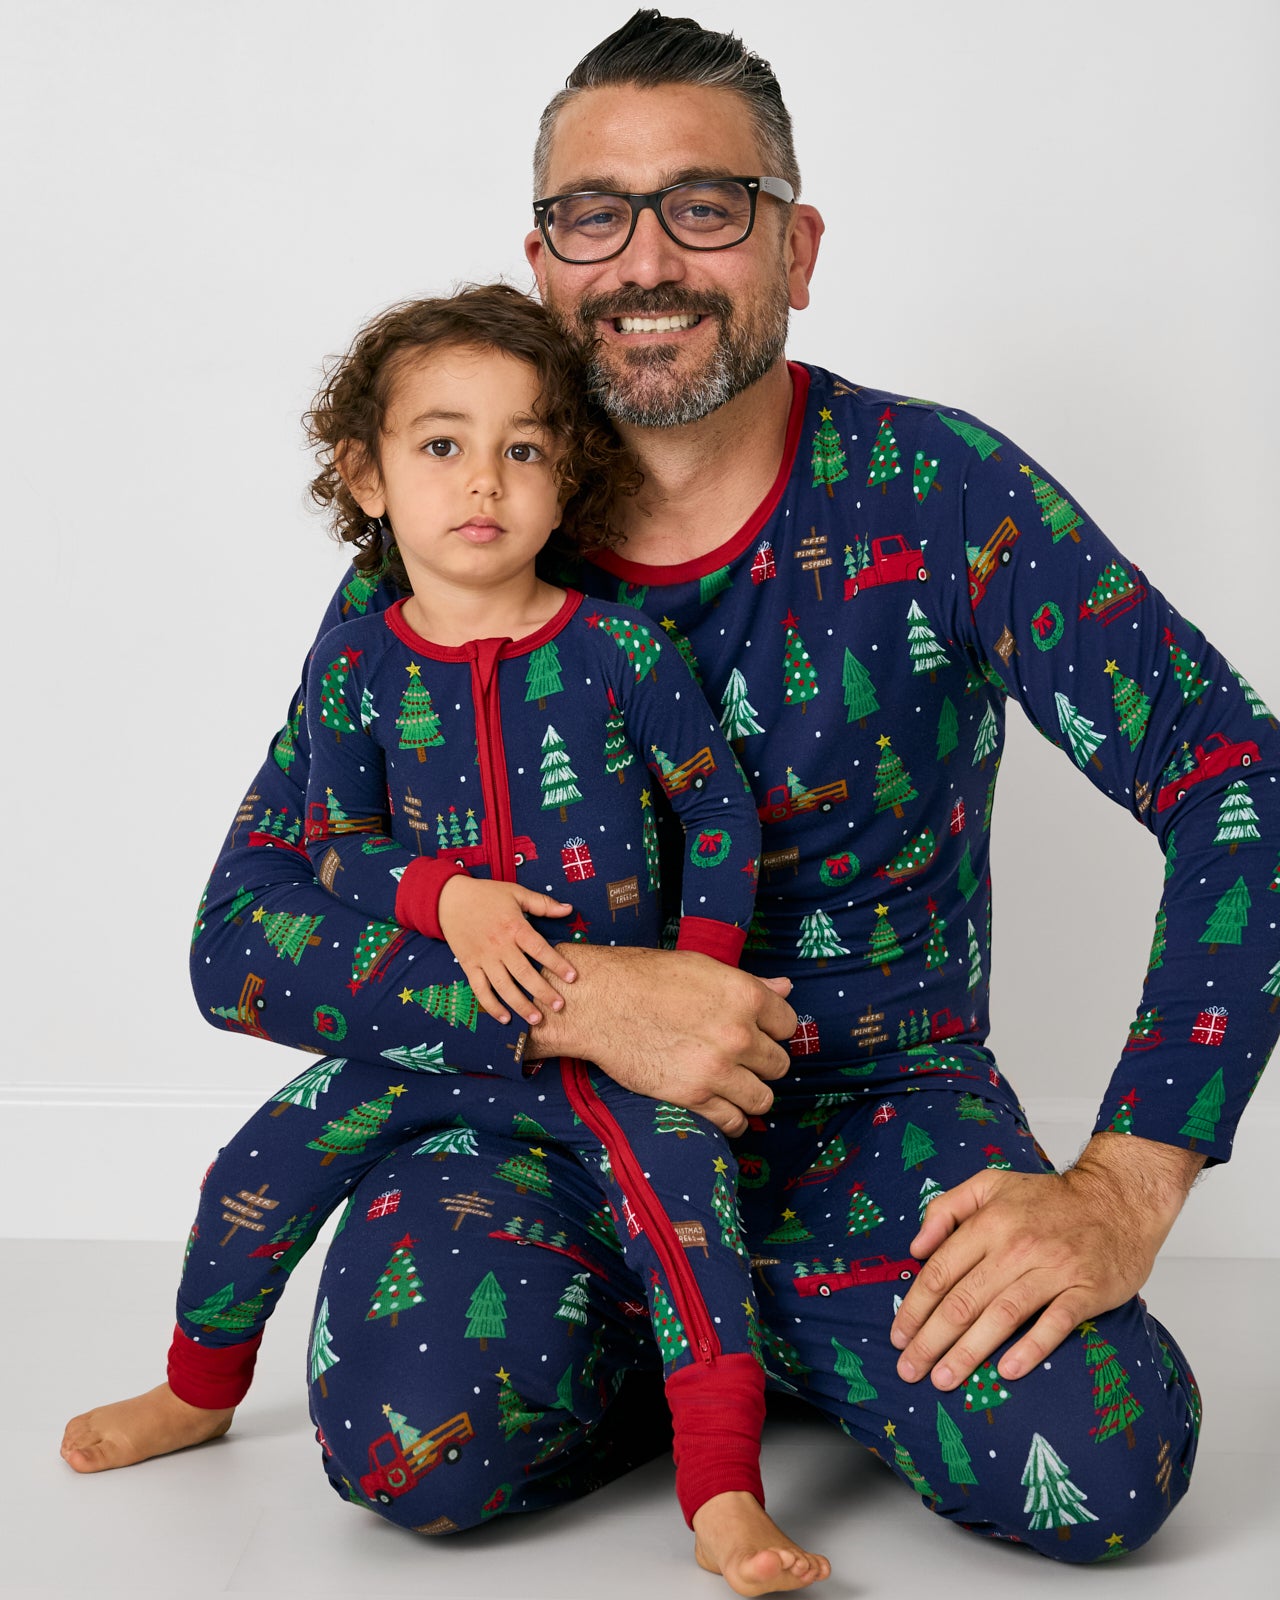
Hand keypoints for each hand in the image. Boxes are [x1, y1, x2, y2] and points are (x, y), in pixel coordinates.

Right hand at [436, 877, 574, 1025]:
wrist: (450, 899)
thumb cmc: (486, 895)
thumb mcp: (516, 893)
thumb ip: (543, 904)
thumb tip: (569, 909)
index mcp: (514, 927)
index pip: (540, 949)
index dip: (557, 964)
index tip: (573, 977)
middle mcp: (500, 946)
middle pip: (524, 973)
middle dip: (543, 992)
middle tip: (559, 1006)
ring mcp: (484, 958)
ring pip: (503, 986)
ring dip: (520, 1005)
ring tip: (536, 1019)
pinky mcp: (469, 966)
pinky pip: (480, 990)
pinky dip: (491, 1006)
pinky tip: (504, 1018)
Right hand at [524, 946, 796, 1134]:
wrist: (600, 1003)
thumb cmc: (648, 978)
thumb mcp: (703, 969)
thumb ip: (748, 985)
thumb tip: (786, 989)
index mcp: (745, 996)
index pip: (788, 1024)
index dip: (773, 1029)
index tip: (759, 1032)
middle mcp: (738, 1034)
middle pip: (779, 1064)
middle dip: (763, 1062)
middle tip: (742, 1058)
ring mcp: (717, 1069)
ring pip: (763, 1098)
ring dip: (752, 1093)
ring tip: (735, 1085)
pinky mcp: (693, 1097)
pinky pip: (733, 1122)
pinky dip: (733, 1120)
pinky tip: (724, 1108)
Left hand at [889, 1132, 1203, 1390]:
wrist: (1118, 1199)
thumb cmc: (1048, 1199)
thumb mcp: (990, 1185)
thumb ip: (946, 1208)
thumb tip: (915, 1248)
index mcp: (989, 1222)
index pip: (941, 1271)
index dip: (914, 1307)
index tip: (897, 1336)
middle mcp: (1017, 1246)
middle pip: (964, 1300)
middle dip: (930, 1339)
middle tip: (909, 1370)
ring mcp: (1053, 1269)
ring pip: (1002, 1315)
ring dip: (968, 1352)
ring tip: (943, 1379)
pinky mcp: (1086, 1290)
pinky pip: (1055, 1323)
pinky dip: (1032, 1347)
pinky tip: (1008, 1372)